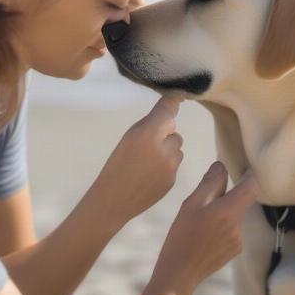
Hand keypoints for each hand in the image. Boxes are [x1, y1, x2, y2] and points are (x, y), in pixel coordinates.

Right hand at [93, 95, 183, 226]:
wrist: (113, 199)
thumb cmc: (117, 164)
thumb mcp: (129, 137)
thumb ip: (151, 124)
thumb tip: (171, 117)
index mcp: (148, 134)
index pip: (168, 110)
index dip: (174, 101)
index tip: (180, 95)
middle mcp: (164, 148)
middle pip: (175, 132)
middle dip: (165, 135)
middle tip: (145, 146)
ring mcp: (171, 166)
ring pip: (177, 148)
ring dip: (167, 151)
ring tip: (146, 162)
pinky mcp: (173, 179)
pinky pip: (175, 164)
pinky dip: (166, 165)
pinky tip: (149, 174)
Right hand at [150, 162, 258, 294]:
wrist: (179, 274)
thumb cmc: (181, 236)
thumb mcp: (191, 204)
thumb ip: (209, 183)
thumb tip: (222, 166)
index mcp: (229, 211)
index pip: (252, 187)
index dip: (249, 175)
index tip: (242, 169)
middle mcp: (239, 226)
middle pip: (241, 201)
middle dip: (227, 195)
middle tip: (204, 198)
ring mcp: (238, 240)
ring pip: (235, 215)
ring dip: (223, 212)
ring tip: (199, 220)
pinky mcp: (234, 250)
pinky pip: (232, 230)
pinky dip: (221, 226)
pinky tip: (203, 234)